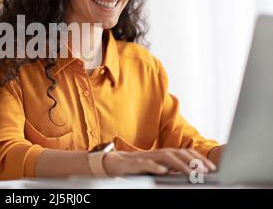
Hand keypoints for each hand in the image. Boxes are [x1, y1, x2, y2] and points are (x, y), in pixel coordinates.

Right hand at [102, 148, 216, 175]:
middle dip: (194, 161)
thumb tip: (192, 173)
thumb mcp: (159, 168)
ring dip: (179, 165)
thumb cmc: (138, 167)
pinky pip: (146, 164)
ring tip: (190, 173)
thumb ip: (173, 169)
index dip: (199, 159)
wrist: (115, 163)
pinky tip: (163, 172)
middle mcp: (158, 153)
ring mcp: (147, 157)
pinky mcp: (135, 163)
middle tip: (205, 171)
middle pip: (178, 153)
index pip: (185, 153)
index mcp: (165, 154)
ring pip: (165, 157)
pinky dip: (155, 167)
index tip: (211, 168)